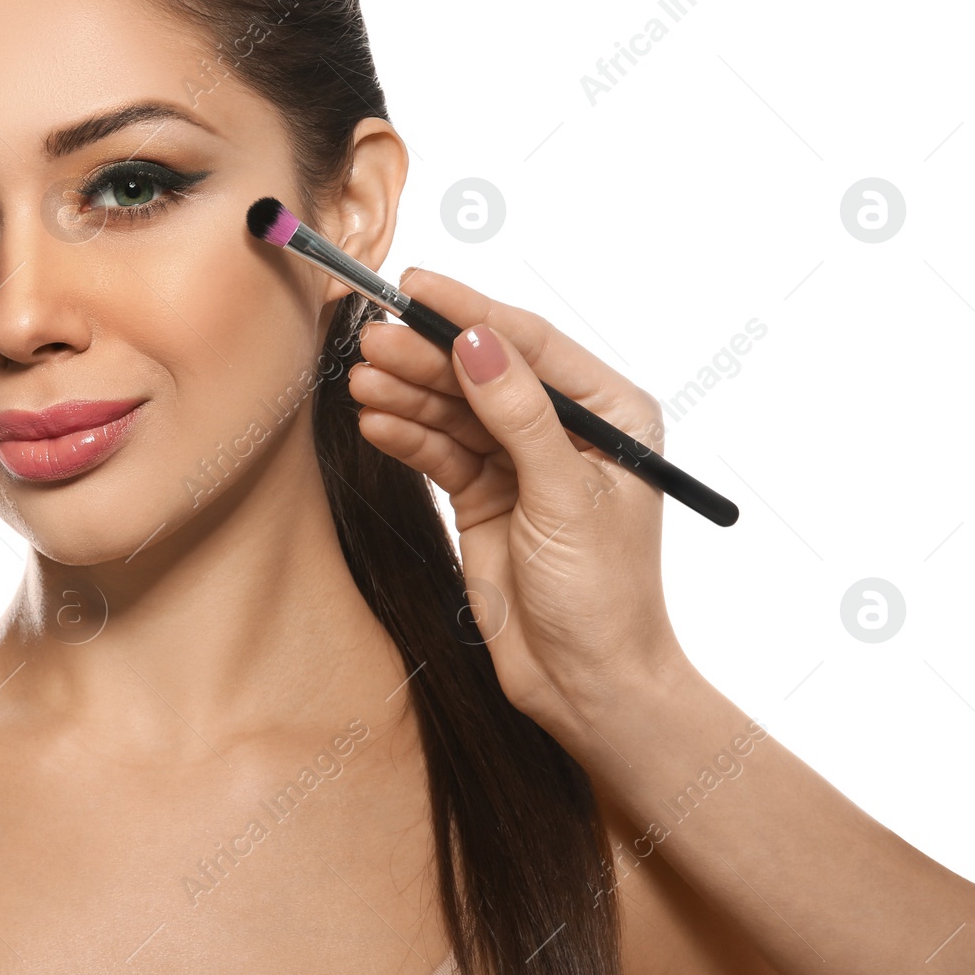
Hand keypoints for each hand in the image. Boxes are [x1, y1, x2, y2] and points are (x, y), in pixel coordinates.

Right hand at [349, 266, 684, 737]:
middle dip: (427, 356)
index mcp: (612, 415)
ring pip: (454, 409)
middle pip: (483, 372)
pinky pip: (440, 450)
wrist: (586, 686)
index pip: (530, 345)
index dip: (471, 313)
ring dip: (409, 393)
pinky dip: (407, 435)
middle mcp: (566, 429)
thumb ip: (519, 415)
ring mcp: (520, 462)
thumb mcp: (565, 497)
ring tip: (363, 380)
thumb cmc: (604, 597)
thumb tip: (477, 341)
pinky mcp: (484, 495)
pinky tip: (376, 420)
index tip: (418, 288)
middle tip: (374, 341)